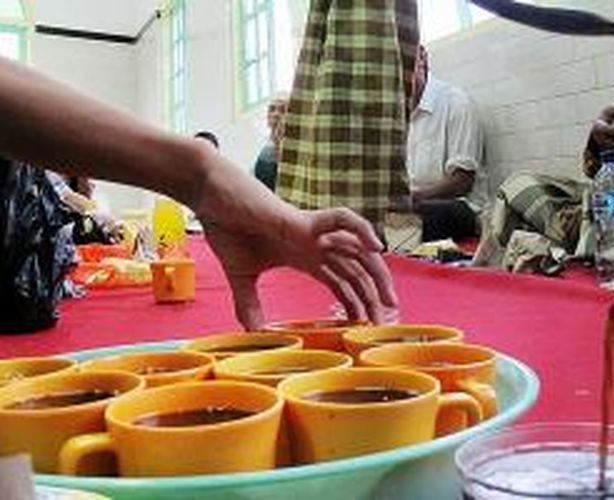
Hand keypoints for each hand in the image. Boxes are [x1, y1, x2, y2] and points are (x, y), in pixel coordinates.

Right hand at [203, 205, 397, 330]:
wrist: (210, 197)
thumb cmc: (228, 228)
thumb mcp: (241, 278)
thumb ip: (249, 306)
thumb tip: (254, 335)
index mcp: (305, 257)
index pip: (341, 281)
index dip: (356, 303)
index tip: (365, 326)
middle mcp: (315, 244)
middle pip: (356, 268)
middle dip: (373, 295)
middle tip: (383, 322)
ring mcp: (312, 231)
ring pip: (357, 248)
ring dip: (377, 272)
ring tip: (388, 300)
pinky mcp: (303, 220)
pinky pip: (342, 218)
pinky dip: (361, 229)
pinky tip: (375, 247)